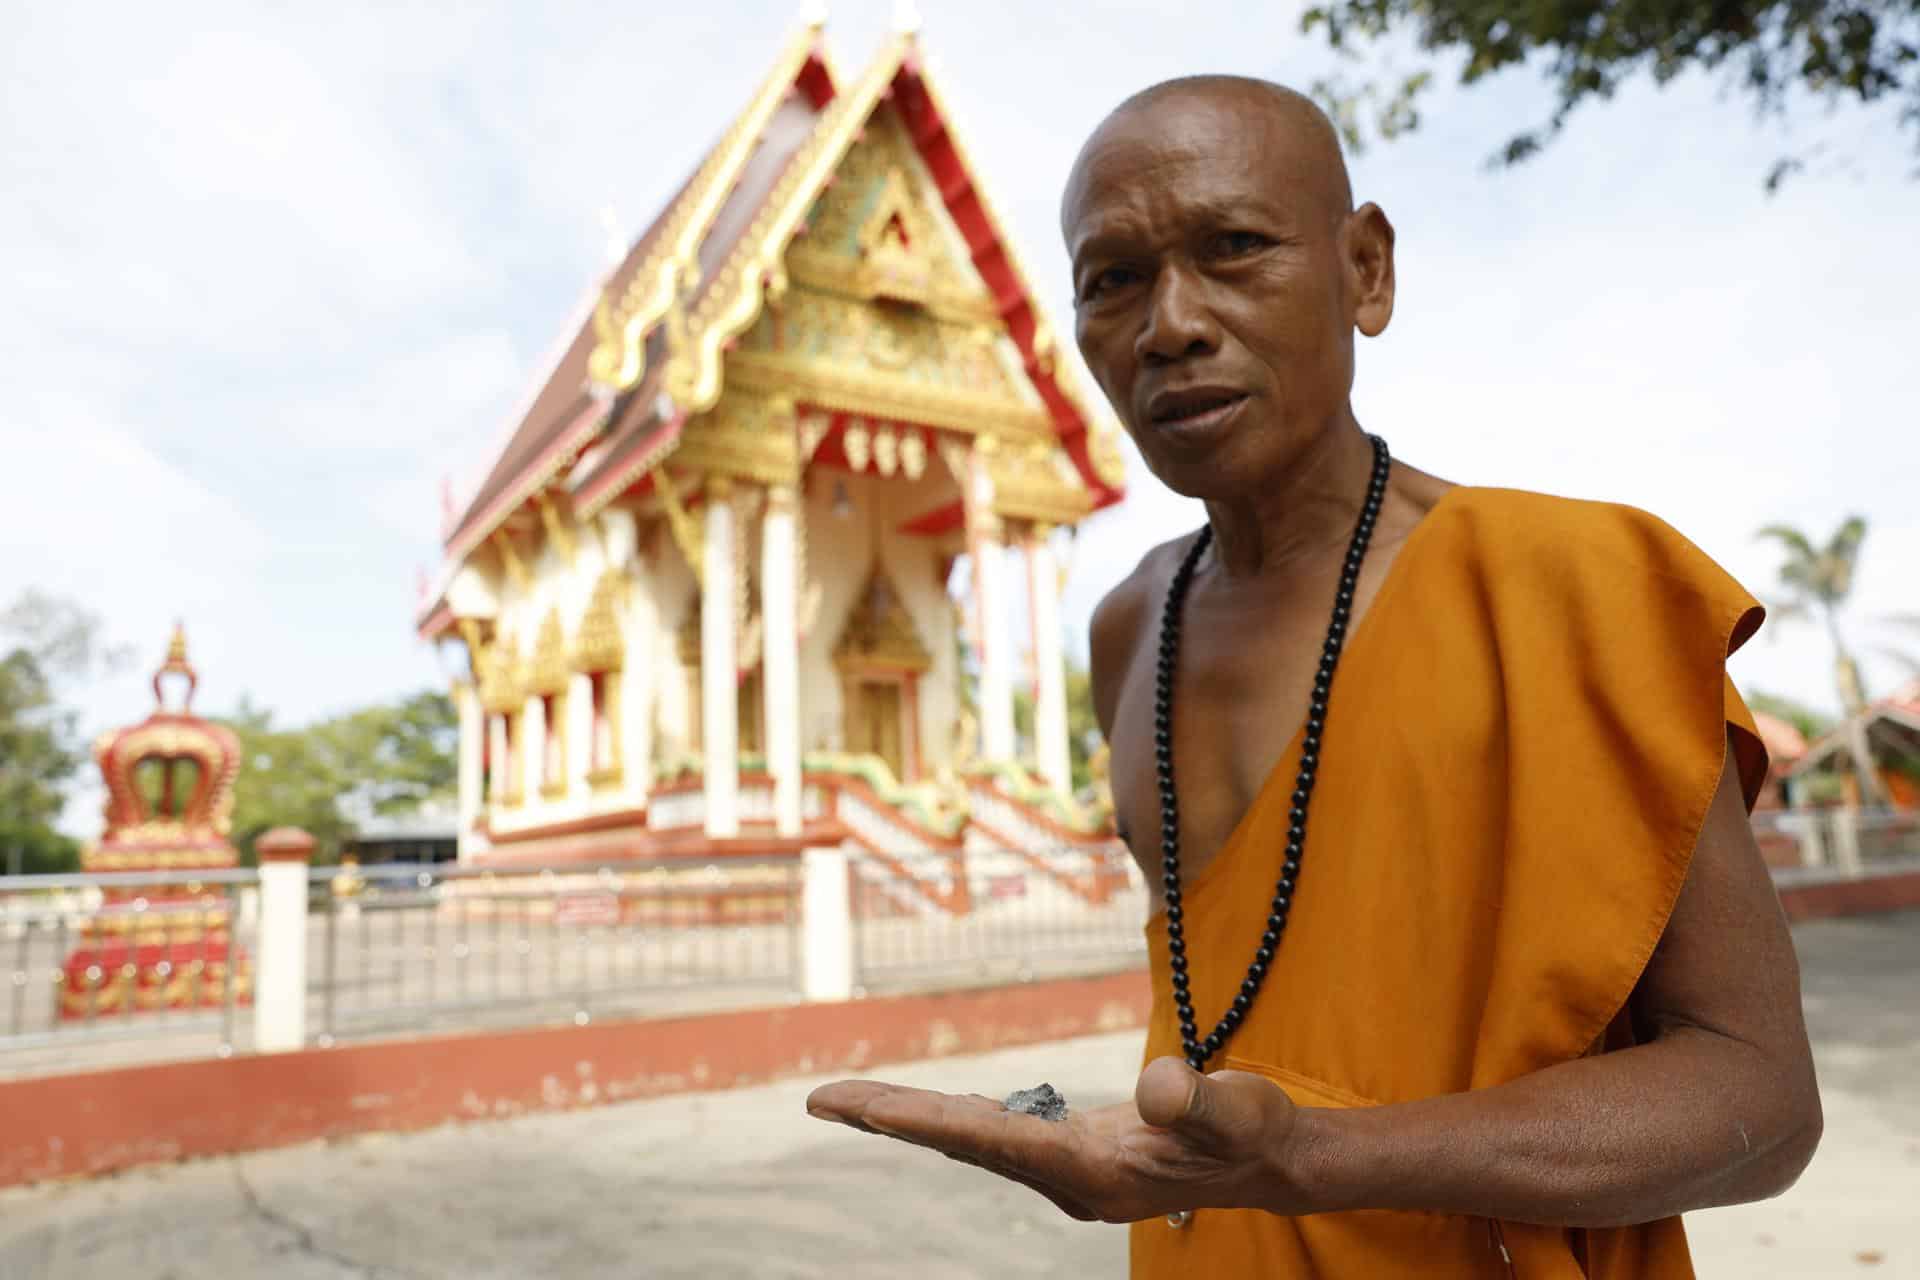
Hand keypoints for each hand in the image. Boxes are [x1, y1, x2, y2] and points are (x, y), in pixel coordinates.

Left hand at [804, 1055, 1306, 1223]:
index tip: (868, 1111)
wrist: (1268, 1161)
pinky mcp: (1069, 1157)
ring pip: (970, 1141)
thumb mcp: (1238, 1108)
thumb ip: (1198, 1100)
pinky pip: (992, 1135)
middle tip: (819, 1099)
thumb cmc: (1253, 1129)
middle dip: (891, 1120)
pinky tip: (919, 1109)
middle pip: (963, 1143)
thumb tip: (1159, 1089)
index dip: (929, 1122)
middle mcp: (1066, 1181)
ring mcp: (1065, 1174)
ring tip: (845, 1100)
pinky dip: (948, 1119)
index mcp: (1094, 1172)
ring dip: (909, 1119)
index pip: (994, 1142)